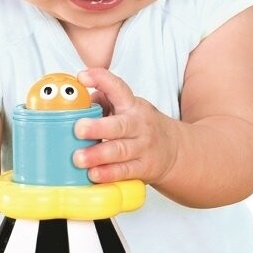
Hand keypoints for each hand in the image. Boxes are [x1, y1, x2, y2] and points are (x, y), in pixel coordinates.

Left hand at [72, 68, 177, 184]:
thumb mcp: (128, 108)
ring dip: (98, 155)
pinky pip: (124, 171)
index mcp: (132, 105)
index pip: (117, 87)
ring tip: (79, 158)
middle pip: (119, 125)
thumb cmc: (141, 126)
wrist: (175, 150)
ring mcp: (142, 147)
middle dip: (97, 127)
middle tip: (78, 129)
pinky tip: (94, 175)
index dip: (100, 79)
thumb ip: (104, 102)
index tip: (83, 77)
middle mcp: (138, 124)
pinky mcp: (143, 168)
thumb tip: (80, 101)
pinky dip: (108, 174)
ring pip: (120, 151)